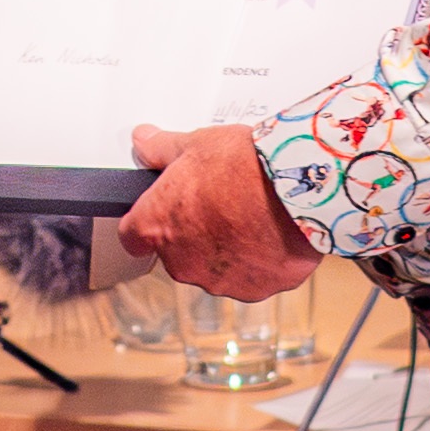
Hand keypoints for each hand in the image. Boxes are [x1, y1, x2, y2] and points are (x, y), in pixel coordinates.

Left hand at [117, 122, 323, 298]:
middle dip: (193, 234)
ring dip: (225, 251)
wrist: (297, 189)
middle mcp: (181, 262)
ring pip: (214, 269)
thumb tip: (143, 141)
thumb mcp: (194, 145)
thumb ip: (160, 149)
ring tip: (248, 217)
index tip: (161, 214)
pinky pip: (250, 278)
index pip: (131, 237)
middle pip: (176, 254)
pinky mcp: (254, 290)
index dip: (147, 224)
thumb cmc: (243, 167)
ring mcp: (218, 280)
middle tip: (218, 205)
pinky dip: (257, 263)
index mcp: (157, 227)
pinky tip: (269, 234)